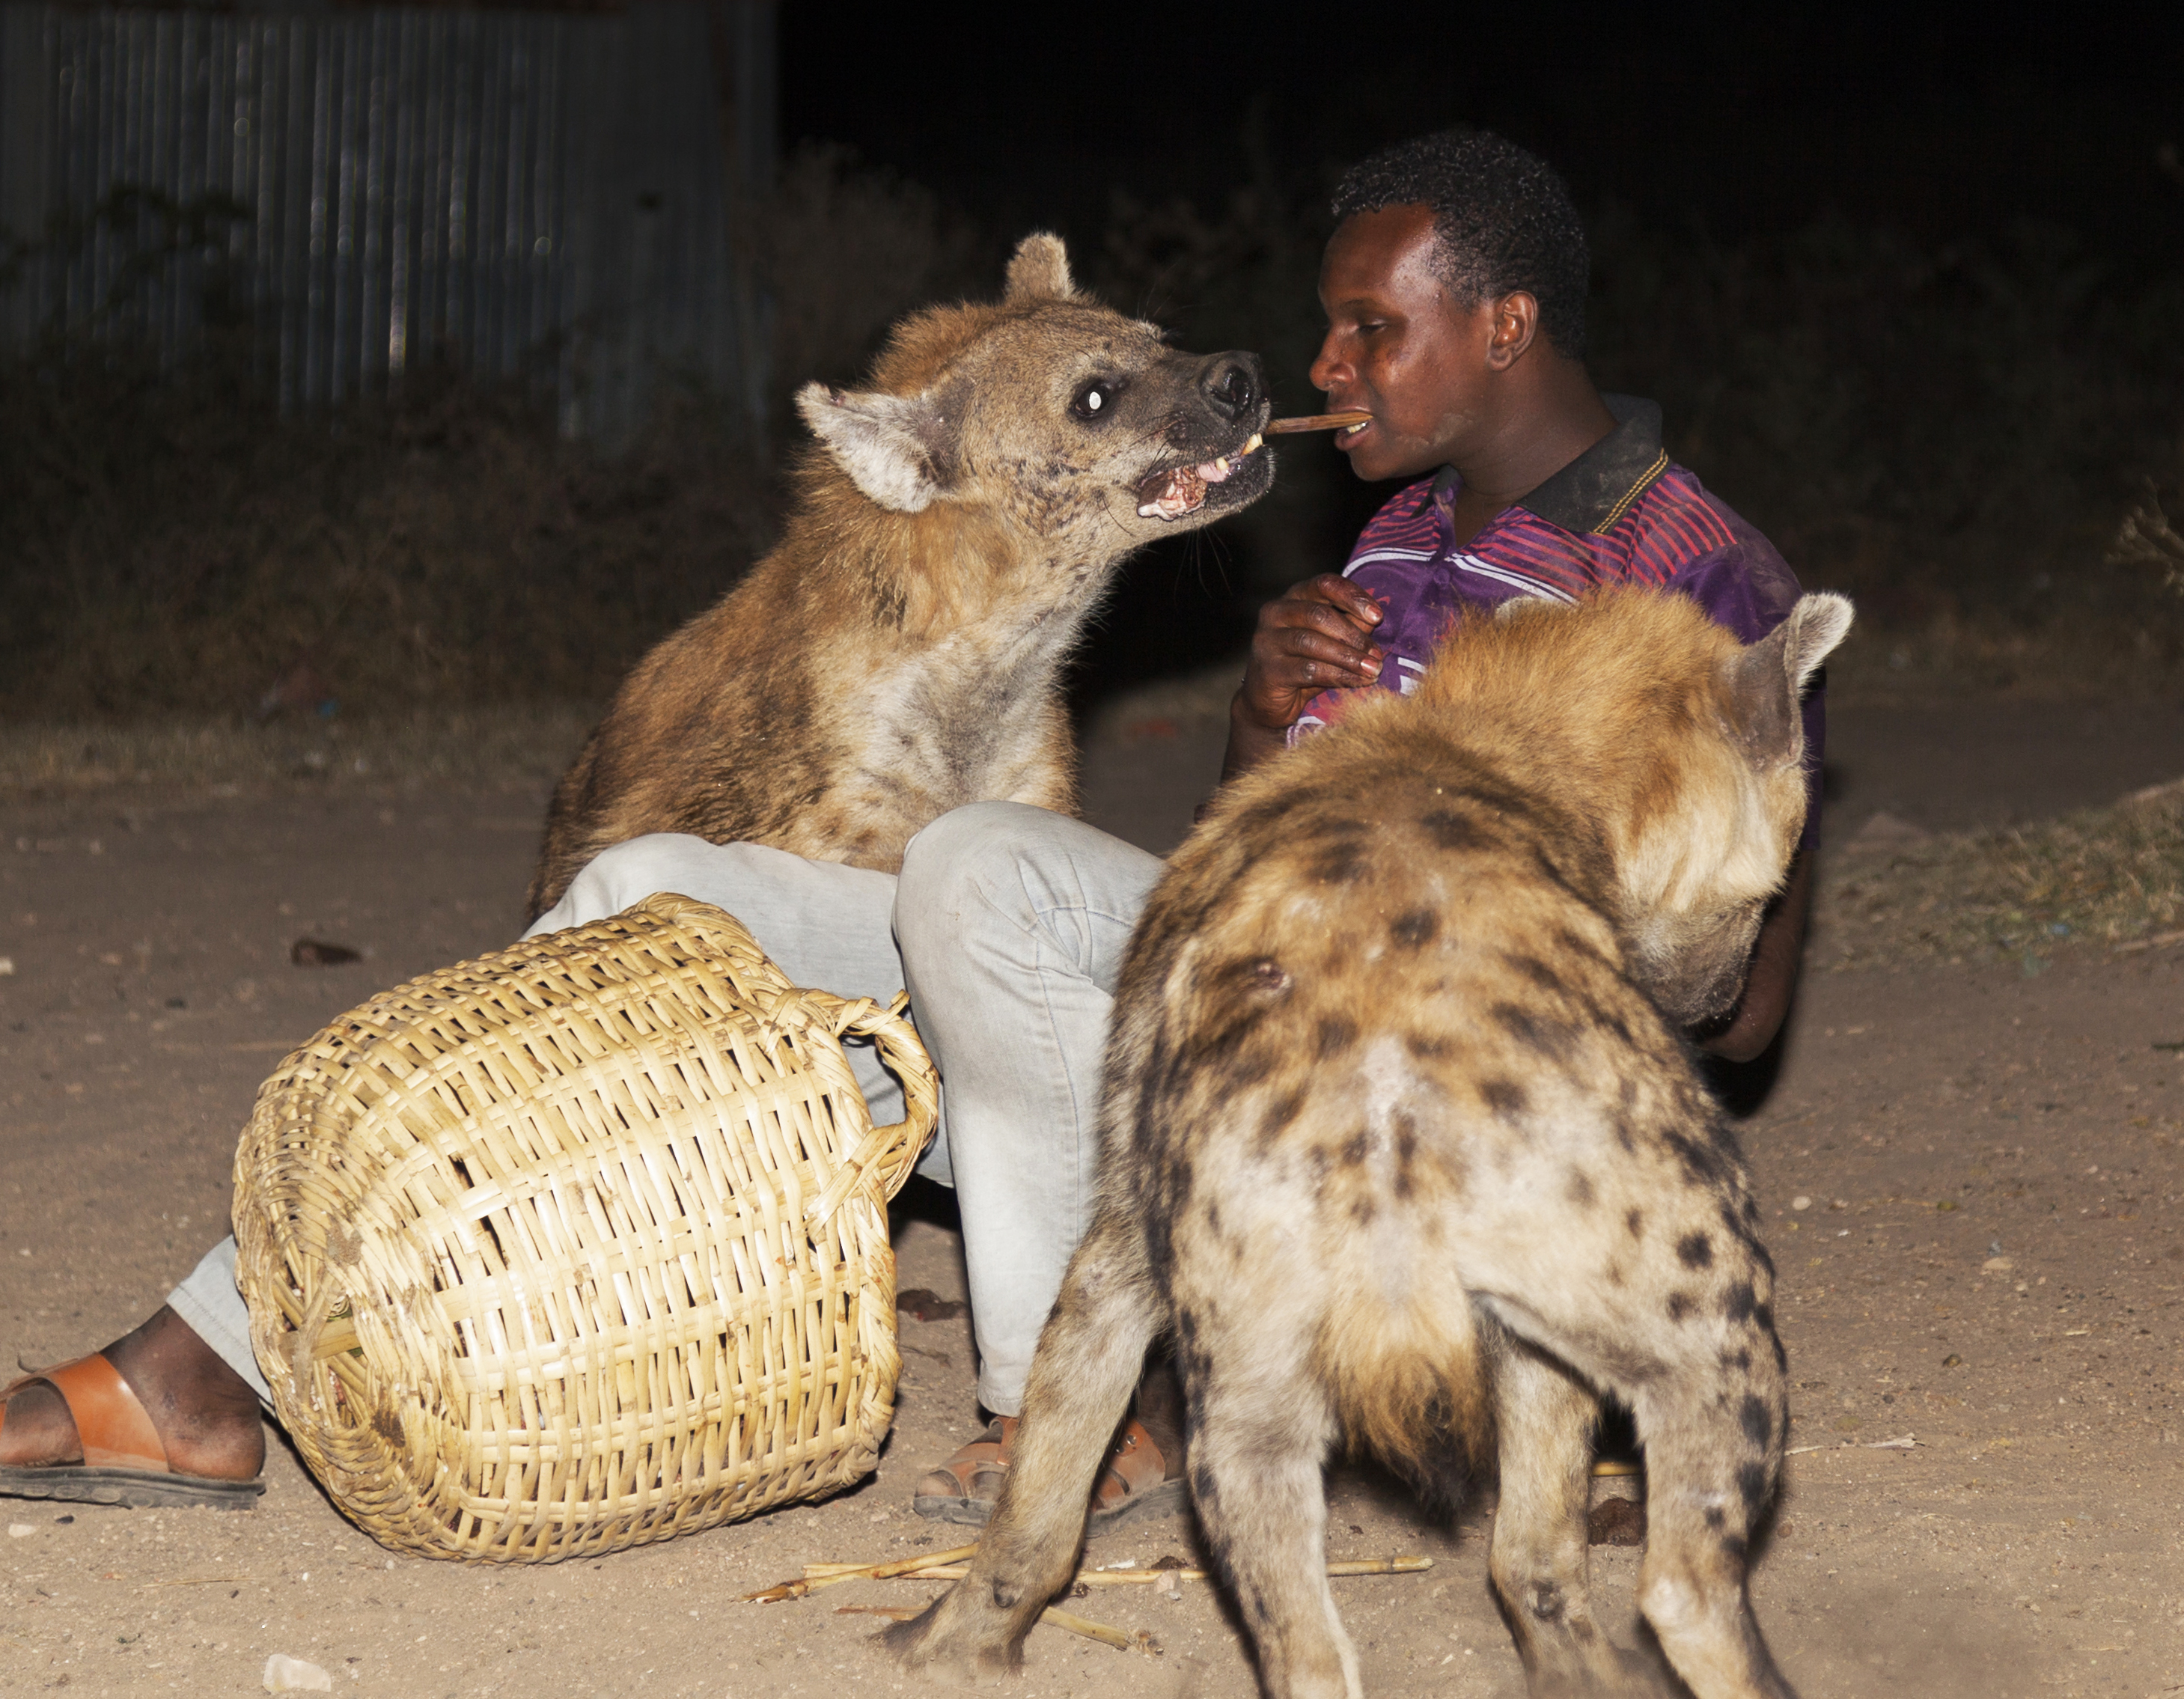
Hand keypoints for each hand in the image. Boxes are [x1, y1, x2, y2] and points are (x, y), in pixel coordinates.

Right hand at [1219, 575, 1384, 784]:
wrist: (1268, 700)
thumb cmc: (1305, 663)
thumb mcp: (1332, 640)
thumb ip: (1351, 625)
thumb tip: (1374, 619)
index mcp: (1294, 597)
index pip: (1325, 584)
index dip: (1353, 597)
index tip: (1378, 616)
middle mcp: (1275, 612)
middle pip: (1319, 614)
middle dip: (1353, 634)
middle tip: (1377, 654)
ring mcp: (1267, 641)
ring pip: (1312, 642)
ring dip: (1348, 657)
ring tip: (1373, 669)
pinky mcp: (1268, 670)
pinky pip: (1308, 669)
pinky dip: (1338, 675)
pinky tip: (1358, 682)